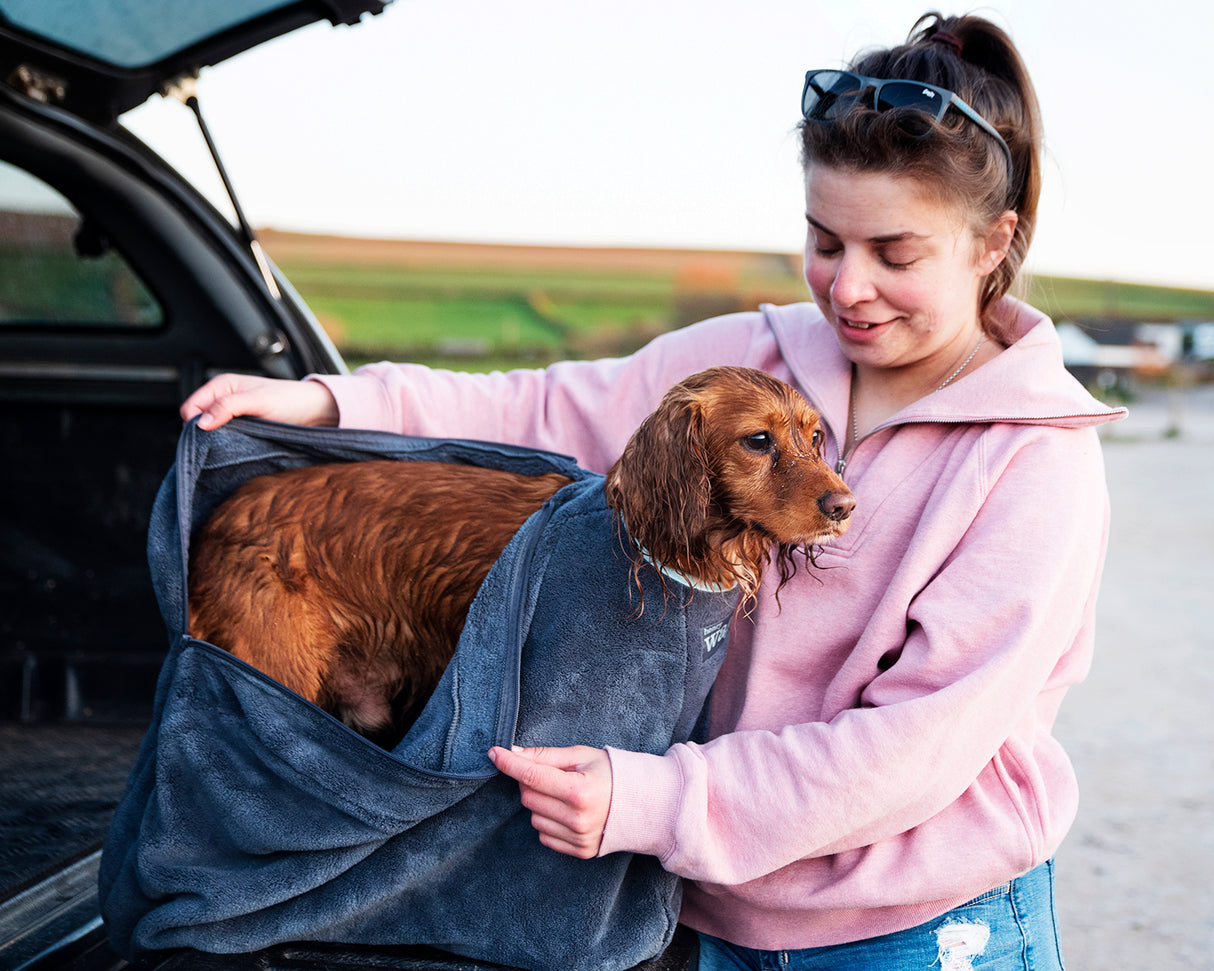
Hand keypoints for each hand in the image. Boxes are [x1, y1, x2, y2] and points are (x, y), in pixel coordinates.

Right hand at [179, 373, 338, 429]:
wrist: (314, 410)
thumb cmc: (289, 400)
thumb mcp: (257, 401)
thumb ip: (228, 407)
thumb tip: (202, 423)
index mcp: (221, 385)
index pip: (190, 408)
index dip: (196, 423)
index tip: (210, 436)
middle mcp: (223, 398)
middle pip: (197, 422)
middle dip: (205, 433)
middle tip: (224, 442)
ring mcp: (232, 414)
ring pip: (210, 432)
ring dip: (217, 440)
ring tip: (235, 444)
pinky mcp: (242, 427)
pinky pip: (224, 438)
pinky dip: (228, 444)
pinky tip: (239, 447)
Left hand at [489, 745, 612, 858]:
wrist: (642, 803)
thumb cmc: (611, 774)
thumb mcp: (582, 756)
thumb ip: (546, 755)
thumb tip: (513, 752)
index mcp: (579, 791)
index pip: (532, 776)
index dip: (509, 763)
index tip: (495, 753)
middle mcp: (577, 818)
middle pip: (528, 796)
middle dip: (530, 781)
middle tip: (549, 774)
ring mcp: (578, 838)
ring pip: (533, 817)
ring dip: (539, 803)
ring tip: (562, 794)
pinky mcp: (579, 851)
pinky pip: (544, 836)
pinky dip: (548, 821)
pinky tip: (566, 811)